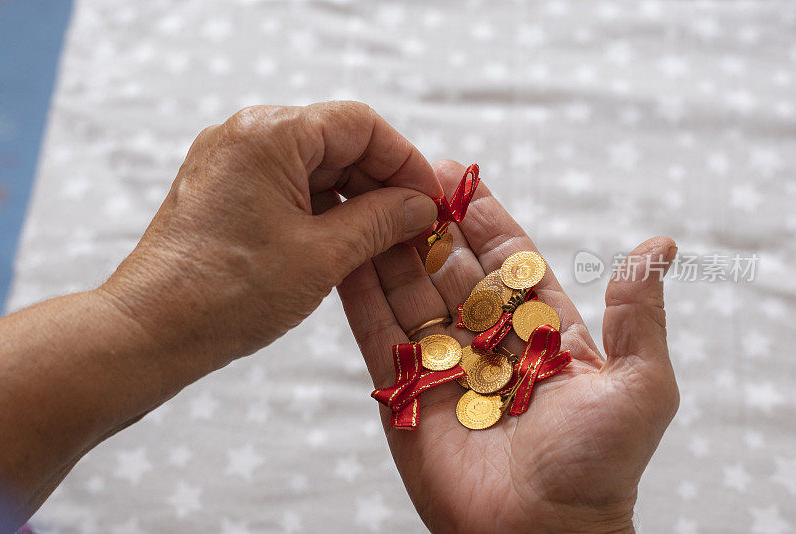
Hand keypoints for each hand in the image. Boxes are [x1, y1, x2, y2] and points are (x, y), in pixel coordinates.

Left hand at [99, 101, 441, 372]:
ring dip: (354, 201)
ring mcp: (230, 161)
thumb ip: (382, 221)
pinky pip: (287, 187)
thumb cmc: (231, 293)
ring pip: (313, 167)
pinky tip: (347, 243)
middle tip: (415, 226)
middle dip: (381, 183)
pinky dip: (322, 211)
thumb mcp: (323, 255)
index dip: (404, 160)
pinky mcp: (223, 190)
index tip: (432, 199)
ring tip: (387, 241)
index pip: (359, 125)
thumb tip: (422, 206)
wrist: (150, 331)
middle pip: (336, 143)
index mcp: (270, 133)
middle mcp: (246, 134)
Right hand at [338, 160, 678, 532]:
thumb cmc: (599, 468)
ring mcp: (443, 365)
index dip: (484, 220)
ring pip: (409, 293)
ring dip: (389, 248)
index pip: (508, 262)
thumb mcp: (639, 386)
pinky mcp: (404, 391)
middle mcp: (488, 344)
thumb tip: (659, 243)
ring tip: (368, 201)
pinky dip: (359, 292)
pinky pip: (377, 333)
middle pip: (451, 270)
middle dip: (428, 225)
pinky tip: (346, 252)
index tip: (459, 177)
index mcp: (541, 334)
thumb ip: (639, 314)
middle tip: (401, 176)